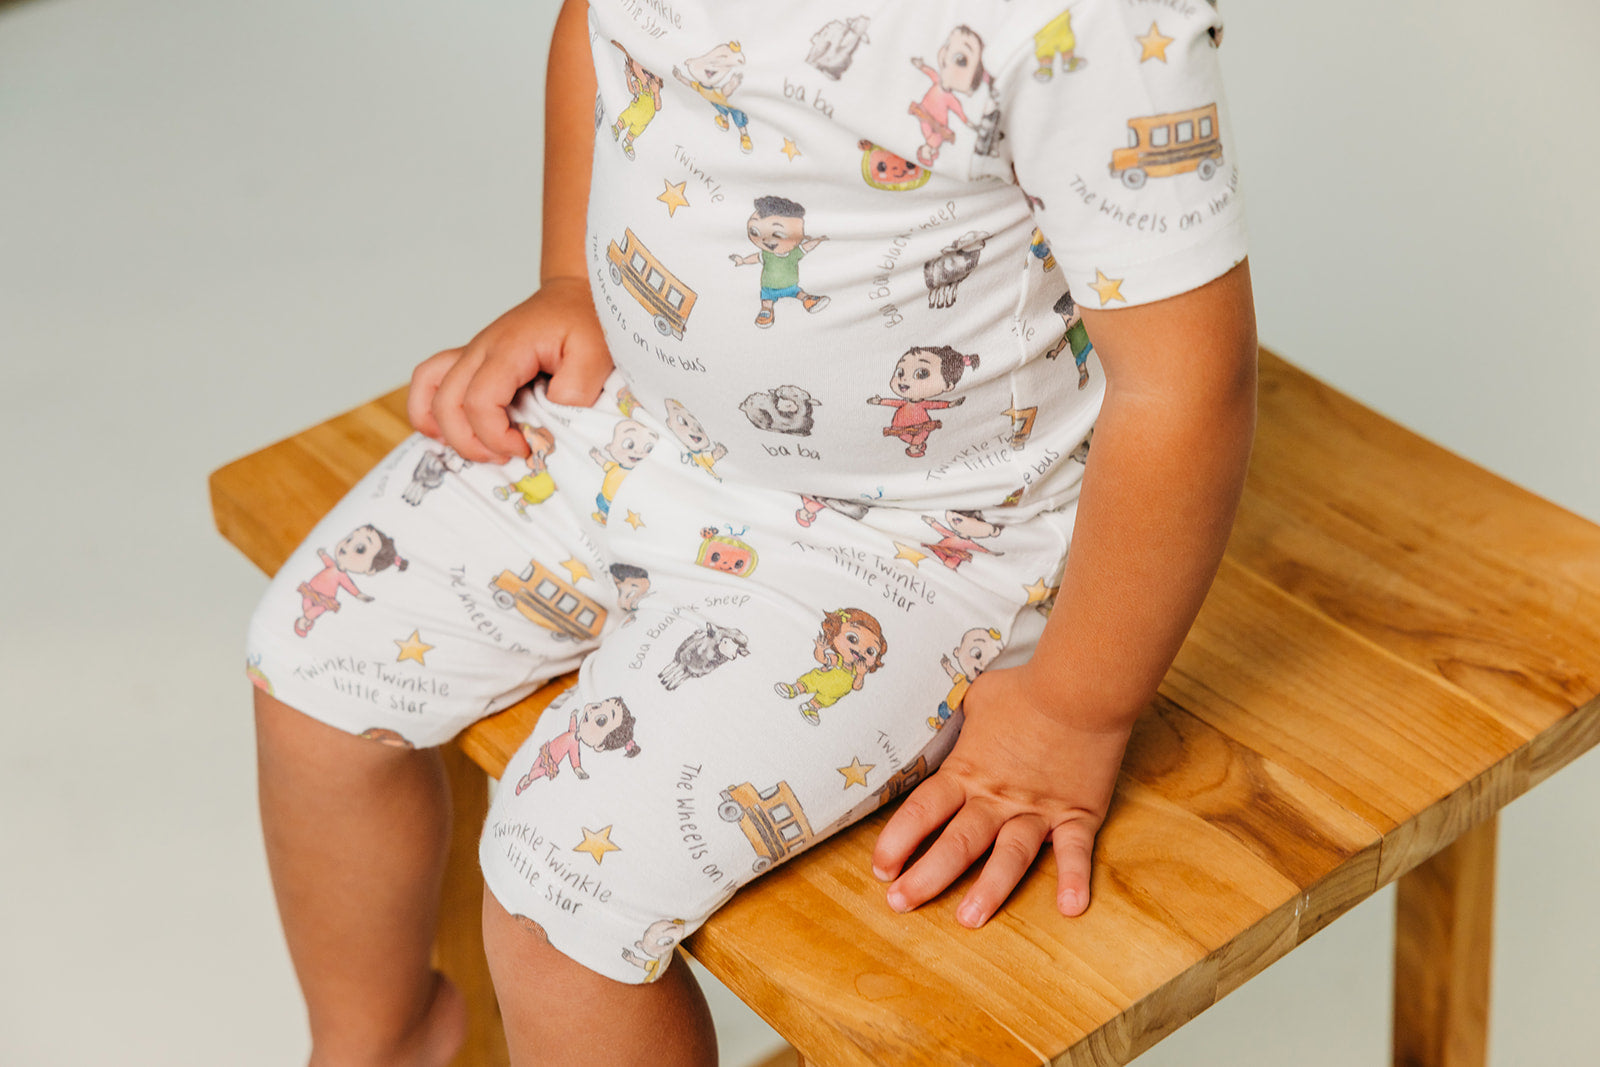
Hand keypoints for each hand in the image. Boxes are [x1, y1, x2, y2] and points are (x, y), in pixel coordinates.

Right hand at [407, 277, 612, 462]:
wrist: (574, 296)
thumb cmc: (585, 322)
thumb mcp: (596, 352)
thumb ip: (578, 386)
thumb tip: (552, 409)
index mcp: (508, 349)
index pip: (479, 401)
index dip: (496, 436)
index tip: (525, 448)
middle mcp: (480, 349)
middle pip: (447, 403)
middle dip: (470, 442)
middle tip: (506, 457)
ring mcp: (471, 352)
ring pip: (428, 390)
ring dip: (444, 428)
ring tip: (476, 449)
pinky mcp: (470, 359)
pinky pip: (429, 379)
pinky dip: (428, 408)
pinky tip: (445, 430)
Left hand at [871, 663, 1130, 926]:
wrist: (1080, 687)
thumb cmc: (1025, 688)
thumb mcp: (977, 699)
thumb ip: (961, 722)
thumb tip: (945, 720)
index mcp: (968, 771)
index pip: (923, 811)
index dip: (898, 840)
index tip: (881, 867)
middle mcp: (998, 798)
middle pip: (957, 844)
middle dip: (926, 877)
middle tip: (900, 904)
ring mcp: (1038, 809)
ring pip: (1009, 857)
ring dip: (989, 891)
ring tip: (967, 920)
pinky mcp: (1077, 812)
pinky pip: (1076, 851)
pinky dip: (1075, 879)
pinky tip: (1070, 909)